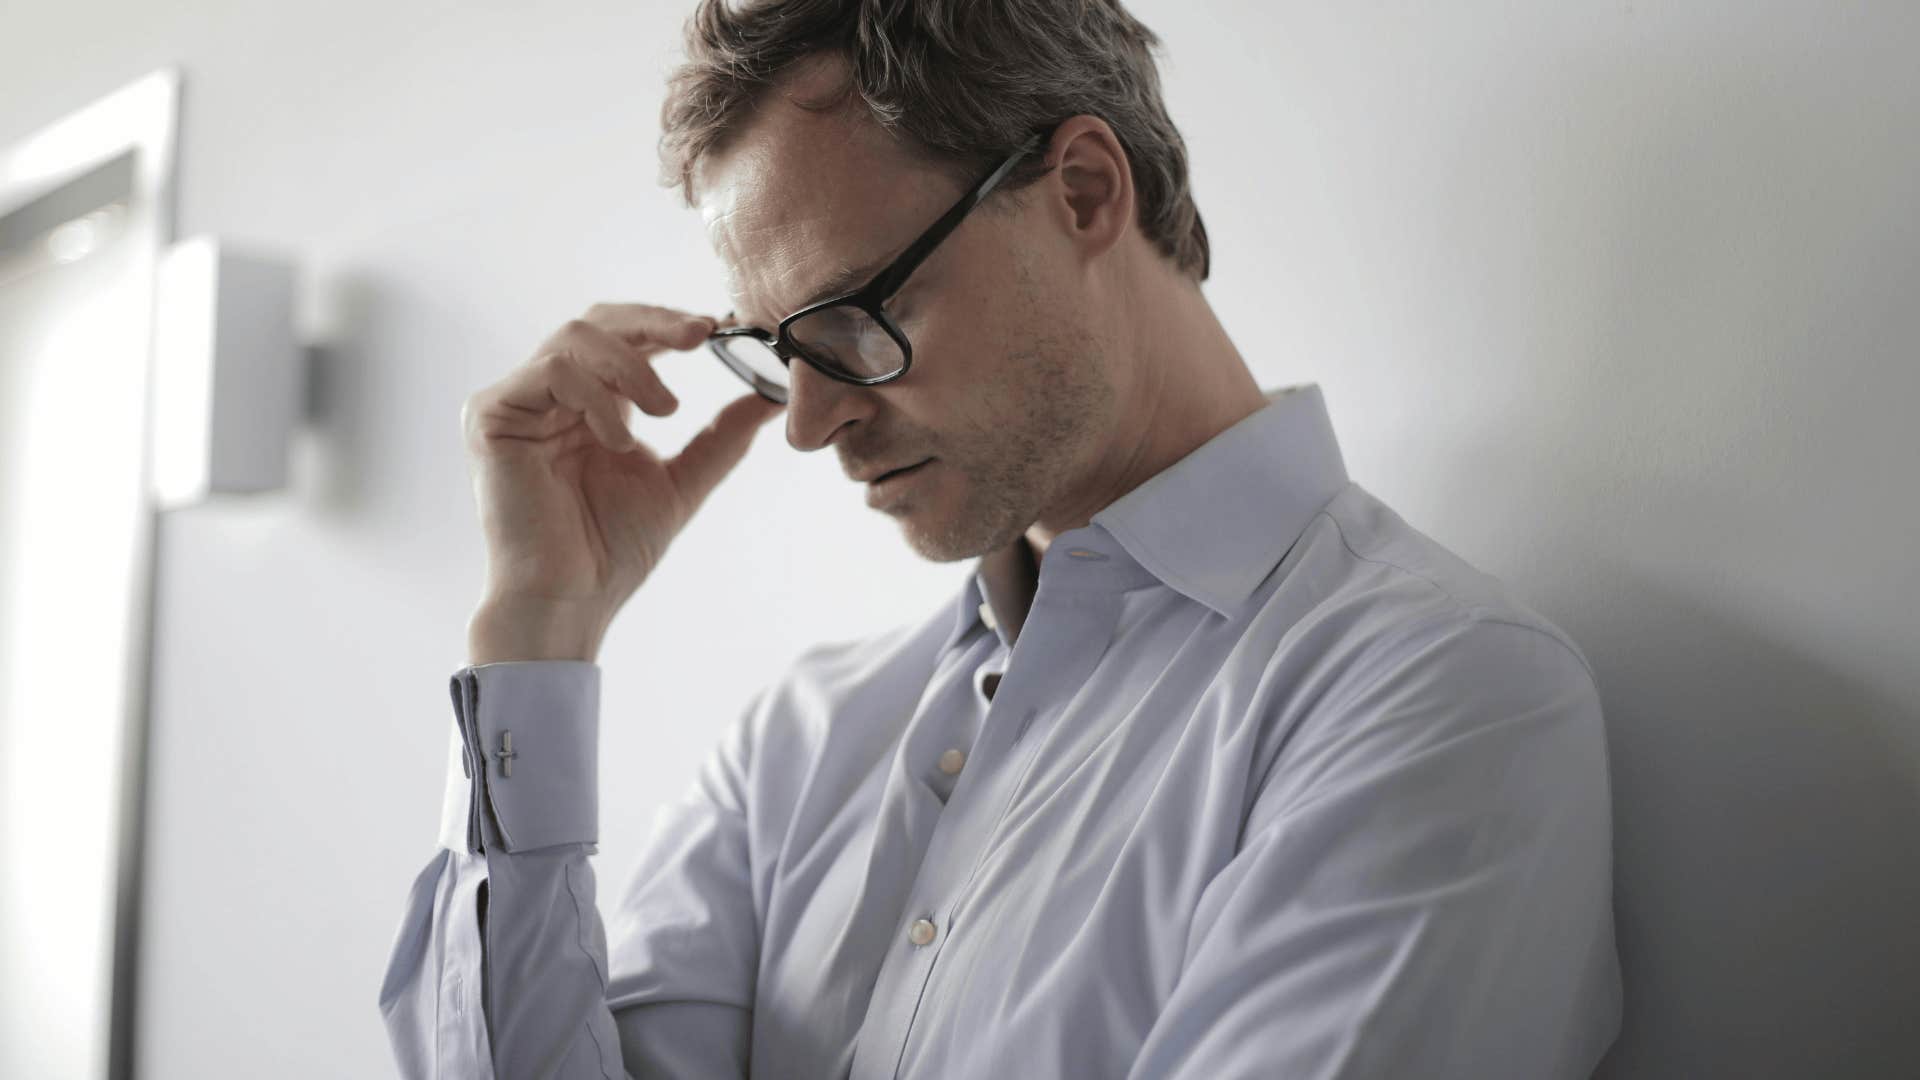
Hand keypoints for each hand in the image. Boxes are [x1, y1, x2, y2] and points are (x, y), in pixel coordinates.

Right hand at [461, 303, 784, 661]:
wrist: (571, 599)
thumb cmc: (612, 551)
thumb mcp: (682, 482)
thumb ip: (721, 437)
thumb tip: (770, 398)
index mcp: (591, 404)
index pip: (625, 338)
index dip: (668, 324)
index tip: (717, 327)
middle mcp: (550, 396)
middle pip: (597, 321)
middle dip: (655, 322)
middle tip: (701, 335)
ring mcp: (518, 402)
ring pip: (575, 337)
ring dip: (632, 366)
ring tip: (664, 411)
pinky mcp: (491, 415)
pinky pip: (551, 371)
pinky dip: (595, 397)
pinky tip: (618, 440)